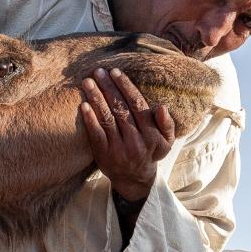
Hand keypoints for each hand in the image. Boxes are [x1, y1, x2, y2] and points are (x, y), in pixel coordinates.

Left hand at [78, 67, 172, 202]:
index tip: (116, 72)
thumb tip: (161, 107)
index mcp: (151, 135)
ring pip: (107, 118)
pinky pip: (96, 134)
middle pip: (120, 109)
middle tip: (99, 72)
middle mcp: (135, 141)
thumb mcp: (166, 142)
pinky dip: (90, 119)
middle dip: (108, 88)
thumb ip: (167, 124)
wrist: (134, 179)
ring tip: (88, 82)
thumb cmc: (150, 153)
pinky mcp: (104, 155)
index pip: (137, 105)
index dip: (126, 87)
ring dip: (96, 98)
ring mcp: (118, 149)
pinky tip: (83, 105)